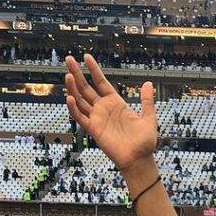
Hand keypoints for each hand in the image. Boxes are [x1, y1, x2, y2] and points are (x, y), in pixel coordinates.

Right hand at [65, 54, 156, 173]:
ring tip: (67, 75)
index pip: (101, 82)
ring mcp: (97, 118)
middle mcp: (103, 109)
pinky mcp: (93, 129)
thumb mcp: (148, 118)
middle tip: (69, 59)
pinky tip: (70, 97)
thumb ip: (147, 101)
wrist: (139, 159)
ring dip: (73, 88)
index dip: (93, 70)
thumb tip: (148, 83)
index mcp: (115, 103)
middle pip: (86, 87)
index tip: (86, 57)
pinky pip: (80, 117)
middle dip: (77, 73)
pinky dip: (74, 108)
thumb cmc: (144, 141)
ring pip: (80, 100)